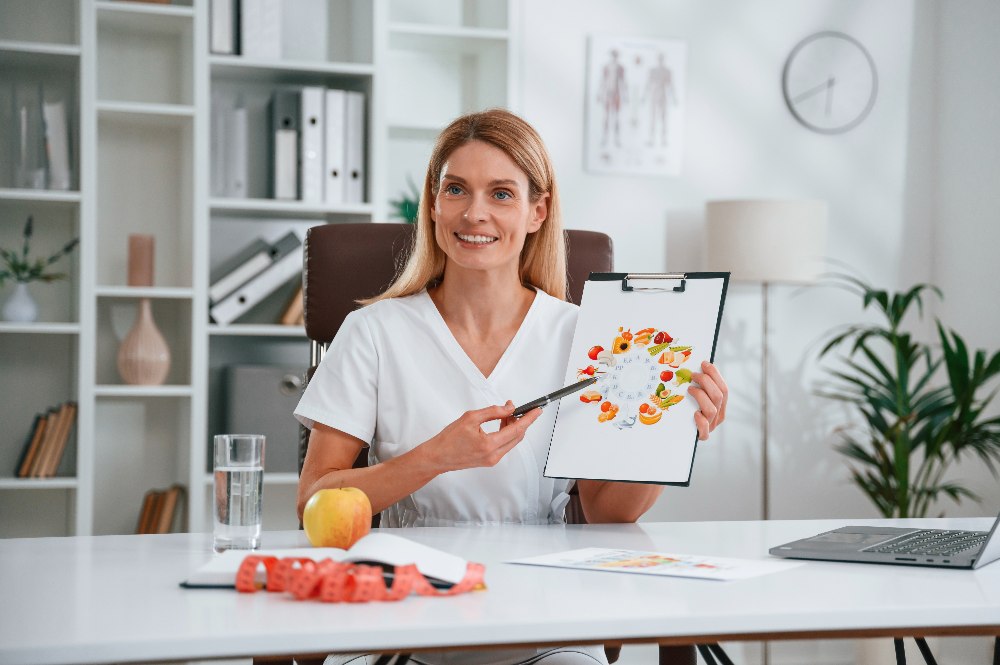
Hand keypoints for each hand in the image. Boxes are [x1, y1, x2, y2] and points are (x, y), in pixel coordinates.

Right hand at [423, 401, 542, 471]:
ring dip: (512, 427)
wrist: (438, 456)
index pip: (517, 429)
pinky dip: (506, 434)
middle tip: (515, 409)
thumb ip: (493, 412)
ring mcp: (492, 460)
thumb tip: (509, 408)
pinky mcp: (490, 461)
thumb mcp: (470, 418)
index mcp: (489, 444)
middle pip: (518, 436)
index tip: (537, 411)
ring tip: (505, 415)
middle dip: (520, 421)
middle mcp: (494, 455)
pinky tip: (500, 425)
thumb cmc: (449, 439)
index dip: (529, 418)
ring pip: (512, 441)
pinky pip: (504, 446)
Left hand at [688, 361, 727, 439]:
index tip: (704, 363)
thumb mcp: (696, 397)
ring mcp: (711, 426)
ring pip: (712, 409)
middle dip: (706, 381)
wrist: (681, 433)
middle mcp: (718, 415)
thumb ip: (700, 385)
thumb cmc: (687, 410)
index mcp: (721, 405)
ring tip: (690, 389)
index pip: (724, 388)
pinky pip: (705, 429)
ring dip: (700, 396)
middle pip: (719, 396)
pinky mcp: (702, 435)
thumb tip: (695, 367)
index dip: (714, 374)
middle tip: (693, 375)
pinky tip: (694, 413)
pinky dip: (700, 420)